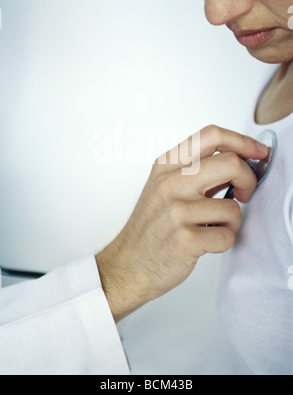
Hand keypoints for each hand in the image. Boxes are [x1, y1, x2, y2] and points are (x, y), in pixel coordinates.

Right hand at [95, 125, 267, 321]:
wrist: (127, 264)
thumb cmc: (150, 227)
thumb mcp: (164, 187)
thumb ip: (197, 171)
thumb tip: (239, 161)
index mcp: (166, 166)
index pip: (212, 135)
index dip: (243, 141)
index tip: (257, 153)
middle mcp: (170, 183)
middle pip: (231, 163)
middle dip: (249, 179)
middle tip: (244, 192)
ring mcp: (176, 211)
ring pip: (233, 207)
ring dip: (232, 221)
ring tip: (213, 226)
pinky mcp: (185, 240)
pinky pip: (227, 235)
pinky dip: (223, 241)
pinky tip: (206, 242)